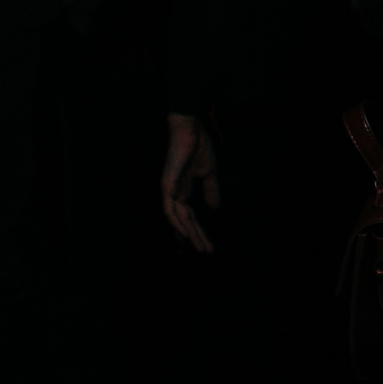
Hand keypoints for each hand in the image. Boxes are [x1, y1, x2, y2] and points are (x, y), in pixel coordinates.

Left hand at [161, 113, 219, 252]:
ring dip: (188, 234)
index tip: (207, 246)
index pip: (191, 217)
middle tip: (207, 252)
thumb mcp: (209, 173)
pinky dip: (176, 222)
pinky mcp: (167, 185)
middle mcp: (174, 194)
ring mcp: (169, 191)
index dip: (199, 231)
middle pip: (185, 222)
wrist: (191, 131)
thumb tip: (215, 208)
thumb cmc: (198, 148)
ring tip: (199, 247)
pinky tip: (184, 233)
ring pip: (177, 219)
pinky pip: (169, 209)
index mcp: (183, 191)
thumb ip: (211, 191)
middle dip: (196, 237)